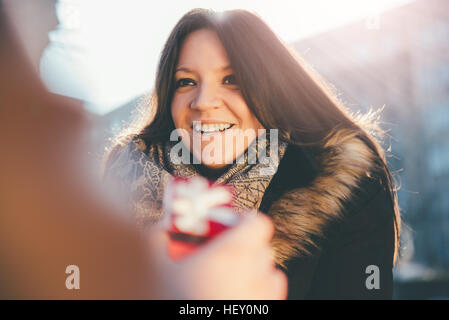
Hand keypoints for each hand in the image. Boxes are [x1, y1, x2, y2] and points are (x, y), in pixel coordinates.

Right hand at [147, 213, 287, 299]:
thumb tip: (155, 233)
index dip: (245, 219)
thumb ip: (155, 243)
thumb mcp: (155, 271)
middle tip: (225, 251)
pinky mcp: (263, 314)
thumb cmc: (174, 298)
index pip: (258, 223)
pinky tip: (236, 296)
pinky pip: (272, 297)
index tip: (232, 222)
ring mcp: (261, 300)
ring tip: (233, 276)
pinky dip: (260, 292)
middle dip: (247, 245)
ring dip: (257, 269)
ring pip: (272, 273)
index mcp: (230, 257)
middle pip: (263, 248)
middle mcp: (253, 277)